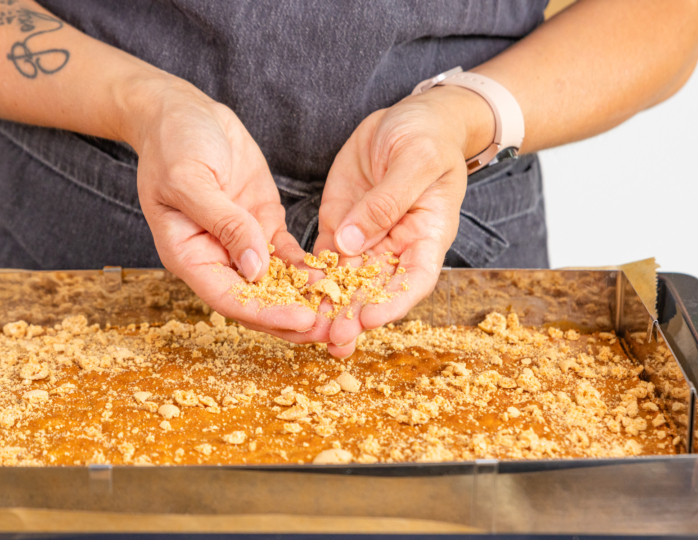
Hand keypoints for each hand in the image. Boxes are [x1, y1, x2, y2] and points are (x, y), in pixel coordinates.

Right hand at [124, 74, 316, 334]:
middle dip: (294, 317)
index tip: (302, 320)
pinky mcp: (262, 224)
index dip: (266, 314)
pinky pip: (288, 256)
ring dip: (307, 299)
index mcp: (190, 255)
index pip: (230, 298)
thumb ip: (223, 223)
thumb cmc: (174, 144)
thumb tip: (256, 269)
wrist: (182, 113)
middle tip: (334, 330)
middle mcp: (217, 257)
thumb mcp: (190, 180)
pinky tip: (338, 277)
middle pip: (257, 300)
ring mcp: (242, 242)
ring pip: (277, 284)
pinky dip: (310, 268)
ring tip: (343, 312)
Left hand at [313, 85, 494, 356]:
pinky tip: (293, 295)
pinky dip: (311, 279)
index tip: (369, 318)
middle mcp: (398, 245)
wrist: (411, 117)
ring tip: (310, 331)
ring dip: (331, 307)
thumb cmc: (427, 135)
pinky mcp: (341, 226)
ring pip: (348, 281)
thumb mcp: (415, 160)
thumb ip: (387, 201)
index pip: (415, 279)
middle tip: (333, 339)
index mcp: (427, 234)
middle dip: (355, 315)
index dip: (394, 302)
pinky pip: (325, 260)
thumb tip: (353, 243)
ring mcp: (367, 238)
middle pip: (378, 289)